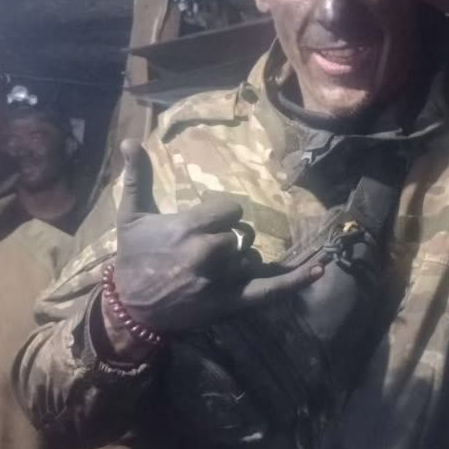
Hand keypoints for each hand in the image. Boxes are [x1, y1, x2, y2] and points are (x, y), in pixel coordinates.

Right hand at [104, 140, 323, 338]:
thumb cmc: (131, 258)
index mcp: (188, 228)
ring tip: (215, 268)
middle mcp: (207, 253)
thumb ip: (136, 177)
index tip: (205, 222)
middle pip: (239, 235)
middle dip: (226, 239)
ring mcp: (221, 280)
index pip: (230, 210)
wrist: (128, 308)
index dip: (220, 215)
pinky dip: (295, 281)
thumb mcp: (130, 216)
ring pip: (250, 259)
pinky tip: (320, 269)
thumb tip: (131, 140)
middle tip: (201, 251)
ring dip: (240, 260)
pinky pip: (269, 291)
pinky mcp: (229, 303)